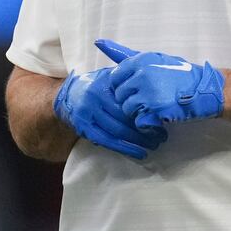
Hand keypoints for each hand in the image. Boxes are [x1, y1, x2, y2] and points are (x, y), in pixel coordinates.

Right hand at [53, 68, 168, 159]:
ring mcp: (87, 114)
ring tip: (153, 145)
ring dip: (138, 141)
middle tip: (162, 136)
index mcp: (104, 83)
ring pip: (117, 131)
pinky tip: (139, 153)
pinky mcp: (84, 128)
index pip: (129, 101)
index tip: (161, 120)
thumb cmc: (96, 86)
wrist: (68, 96)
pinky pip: (107, 141)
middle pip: (125, 117)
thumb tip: (153, 86)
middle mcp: (94, 97)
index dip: (146, 112)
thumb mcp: (109, 76)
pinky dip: (125, 148)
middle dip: (145, 129)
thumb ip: (125, 79)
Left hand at [98, 40, 224, 125]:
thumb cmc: (179, 74)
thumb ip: (125, 53)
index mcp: (141, 61)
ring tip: (154, 106)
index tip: (135, 88)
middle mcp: (143, 75)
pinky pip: (139, 121)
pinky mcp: (156, 110)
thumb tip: (98, 41)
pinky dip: (147, 122)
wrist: (204, 90)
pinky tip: (158, 115)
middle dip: (130, 99)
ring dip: (138, 111)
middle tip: (148, 98)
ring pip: (127, 109)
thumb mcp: (154, 58)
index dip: (123, 85)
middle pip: (119, 94)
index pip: (114, 77)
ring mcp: (150, 93)